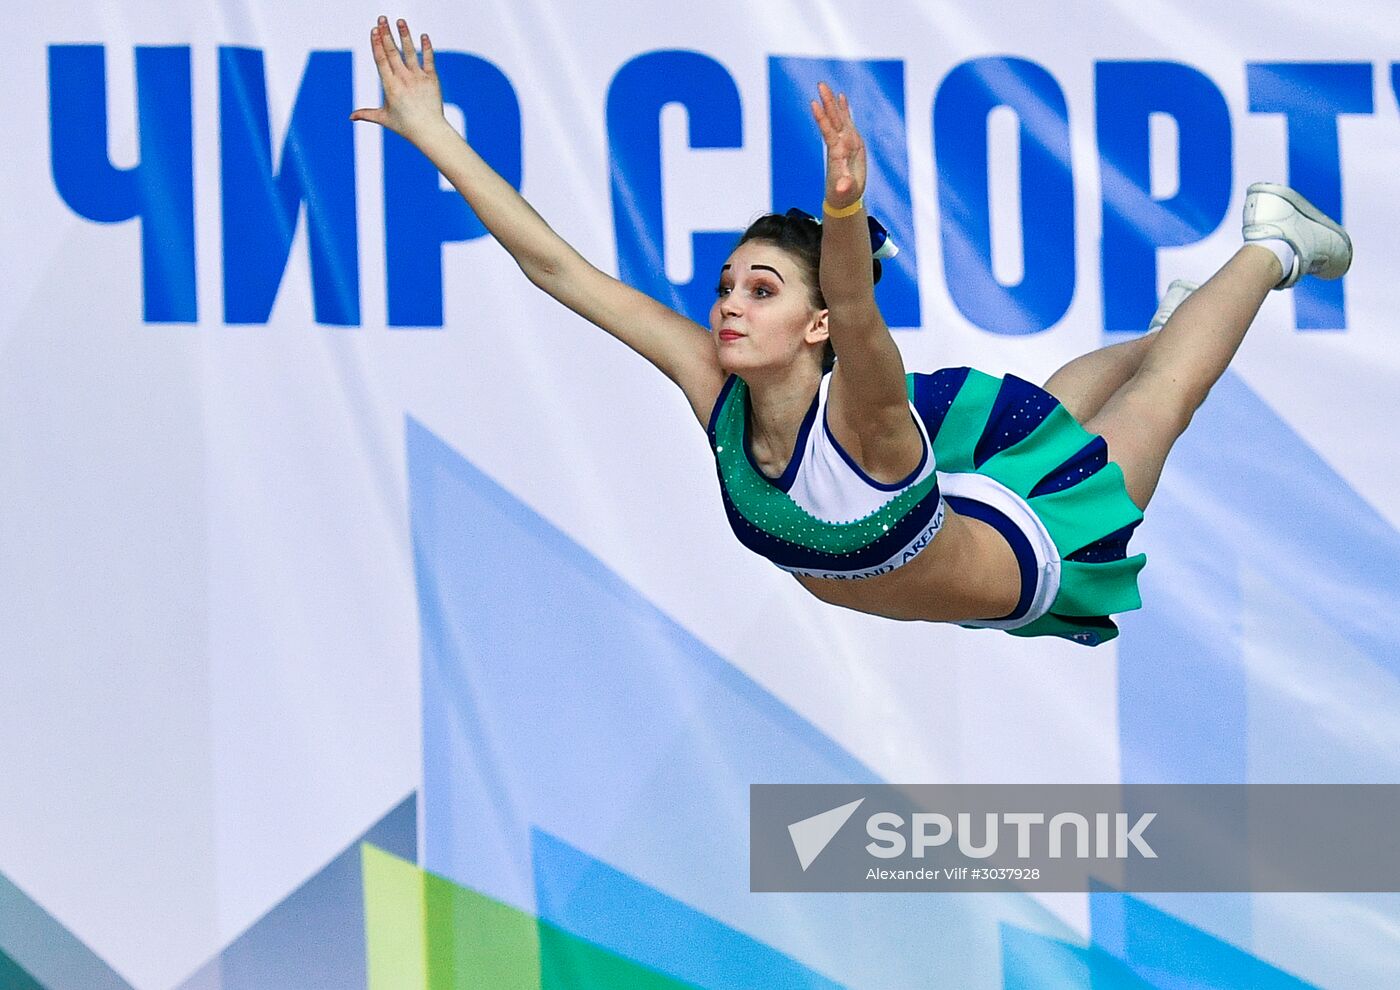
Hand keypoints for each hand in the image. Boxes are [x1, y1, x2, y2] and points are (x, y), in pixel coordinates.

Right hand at [350, 16, 444, 140]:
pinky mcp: (431, 79)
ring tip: (400, 21)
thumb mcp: (384, 118)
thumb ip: (367, 114)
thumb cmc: (405, 126)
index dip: (377, 43)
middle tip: (382, 18)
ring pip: (409, 52)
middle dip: (386, 34)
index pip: (381, 60)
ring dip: (404, 35)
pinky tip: (424, 36)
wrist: (429, 131)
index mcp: (390, 86)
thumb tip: (350, 117)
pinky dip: (426, 47)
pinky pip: (428, 59)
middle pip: (392, 52)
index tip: (374, 30)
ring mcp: (418, 78)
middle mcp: (403, 79)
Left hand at [810, 82, 866, 210]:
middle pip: (833, 119)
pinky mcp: (852, 141)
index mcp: (837, 153)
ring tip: (825, 86)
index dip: (822, 118)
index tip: (814, 104)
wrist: (844, 196)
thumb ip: (844, 187)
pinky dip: (845, 109)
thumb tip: (841, 187)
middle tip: (820, 85)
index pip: (828, 132)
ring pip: (839, 118)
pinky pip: (847, 122)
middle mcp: (839, 144)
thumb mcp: (844, 192)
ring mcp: (845, 141)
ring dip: (833, 102)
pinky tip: (841, 97)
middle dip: (827, 103)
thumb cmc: (843, 194)